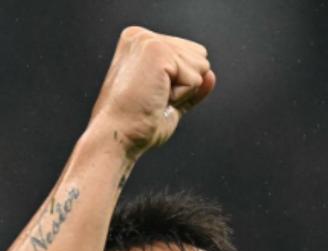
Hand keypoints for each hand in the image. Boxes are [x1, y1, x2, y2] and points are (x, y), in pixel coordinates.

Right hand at [89, 27, 214, 158]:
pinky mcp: (158, 52)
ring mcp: (149, 41)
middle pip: (198, 57)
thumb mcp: (169, 104)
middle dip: (183, 87)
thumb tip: (210, 75)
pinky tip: (155, 100)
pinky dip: (181, 97)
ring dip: (182, 93)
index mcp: (140, 45)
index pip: (187, 55)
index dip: (179, 87)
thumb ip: (188, 87)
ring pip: (199, 67)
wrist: (117, 137)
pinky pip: (194, 79)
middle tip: (153, 101)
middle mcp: (142, 36)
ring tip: (153, 100)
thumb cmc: (135, 127)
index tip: (151, 98)